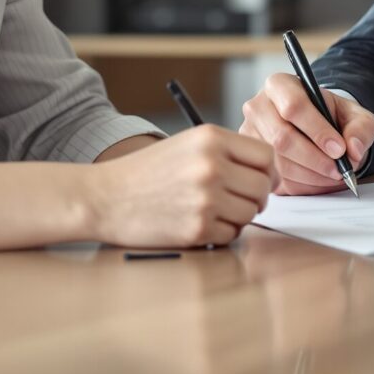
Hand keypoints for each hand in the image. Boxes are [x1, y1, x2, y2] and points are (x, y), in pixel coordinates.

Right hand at [85, 125, 275, 247]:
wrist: (106, 198)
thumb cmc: (146, 173)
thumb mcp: (187, 144)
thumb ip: (226, 153)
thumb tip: (266, 173)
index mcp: (211, 139)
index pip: (266, 155)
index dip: (268, 171)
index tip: (261, 180)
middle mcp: (212, 166)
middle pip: (263, 187)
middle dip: (256, 197)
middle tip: (239, 200)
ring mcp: (205, 198)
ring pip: (250, 213)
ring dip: (238, 216)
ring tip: (212, 211)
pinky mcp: (198, 228)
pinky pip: (232, 234)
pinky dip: (221, 232)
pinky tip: (199, 223)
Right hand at [238, 72, 373, 195]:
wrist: (316, 127)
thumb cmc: (331, 117)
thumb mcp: (355, 115)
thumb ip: (361, 128)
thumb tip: (354, 149)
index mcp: (280, 85)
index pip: (294, 106)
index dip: (318, 131)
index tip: (339, 149)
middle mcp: (258, 108)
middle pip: (282, 138)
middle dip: (315, 159)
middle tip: (338, 169)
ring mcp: (251, 135)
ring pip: (279, 163)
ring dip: (311, 175)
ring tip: (333, 174)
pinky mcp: (253, 160)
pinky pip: (276, 179)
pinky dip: (302, 184)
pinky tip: (317, 178)